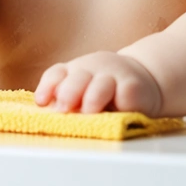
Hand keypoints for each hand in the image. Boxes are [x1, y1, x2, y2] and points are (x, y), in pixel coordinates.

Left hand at [34, 52, 161, 115]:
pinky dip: (120, 103)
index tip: (41, 101)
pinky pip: (126, 93)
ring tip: (89, 112)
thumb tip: (53, 115)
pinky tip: (118, 110)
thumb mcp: (83, 91)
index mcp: (75, 71)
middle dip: (69, 92)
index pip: (56, 74)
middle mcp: (92, 69)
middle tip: (64, 109)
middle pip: (77, 77)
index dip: (48, 87)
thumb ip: (67, 102)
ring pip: (101, 84)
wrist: (144, 78)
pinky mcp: (134, 86)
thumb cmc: (106, 91)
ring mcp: (114, 75)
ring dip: (92, 99)